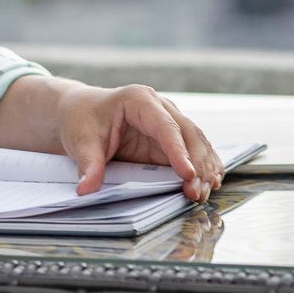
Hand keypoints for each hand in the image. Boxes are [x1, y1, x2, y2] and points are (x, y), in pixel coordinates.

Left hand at [0, 77, 224, 202]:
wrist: (81, 112)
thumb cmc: (82, 119)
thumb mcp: (81, 141)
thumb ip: (88, 164)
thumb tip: (86, 189)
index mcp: (139, 100)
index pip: (165, 126)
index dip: (178, 151)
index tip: (187, 174)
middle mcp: (160, 107)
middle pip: (188, 134)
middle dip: (197, 163)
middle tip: (197, 192)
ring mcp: (168, 121)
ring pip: (196, 142)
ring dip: (204, 167)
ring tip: (205, 192)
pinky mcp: (170, 139)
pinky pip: (193, 150)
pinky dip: (204, 166)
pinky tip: (212, 183)